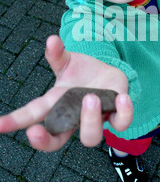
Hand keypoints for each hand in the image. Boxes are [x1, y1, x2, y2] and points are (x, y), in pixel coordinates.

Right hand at [0, 35, 132, 150]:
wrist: (108, 74)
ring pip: (90, 138)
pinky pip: (121, 122)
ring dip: (88, 120)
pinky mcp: (116, 114)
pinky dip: (123, 112)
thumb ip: (58, 55)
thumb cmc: (83, 73)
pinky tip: (121, 98)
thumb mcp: (68, 62)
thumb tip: (52, 40)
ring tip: (89, 98)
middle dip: (46, 140)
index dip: (15, 122)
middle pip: (58, 141)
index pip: (33, 117)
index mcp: (57, 105)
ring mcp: (95, 118)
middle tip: (35, 132)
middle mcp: (74, 117)